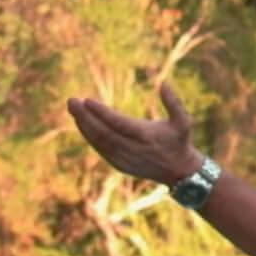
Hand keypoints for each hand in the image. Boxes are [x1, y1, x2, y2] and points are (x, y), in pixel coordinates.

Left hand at [66, 83, 202, 186]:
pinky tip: (81, 123)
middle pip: (104, 133)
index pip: (119, 124)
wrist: (179, 172)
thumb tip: (164, 83)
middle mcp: (133, 150)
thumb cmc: (179, 141)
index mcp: (146, 137)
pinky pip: (100, 149)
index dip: (102, 113)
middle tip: (71, 101)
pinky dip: (89, 136)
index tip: (87, 100)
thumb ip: (174, 103)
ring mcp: (124, 160)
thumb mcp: (184, 121)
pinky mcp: (119, 165)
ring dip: (84, 125)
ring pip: (99, 142)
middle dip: (85, 117)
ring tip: (73, 108)